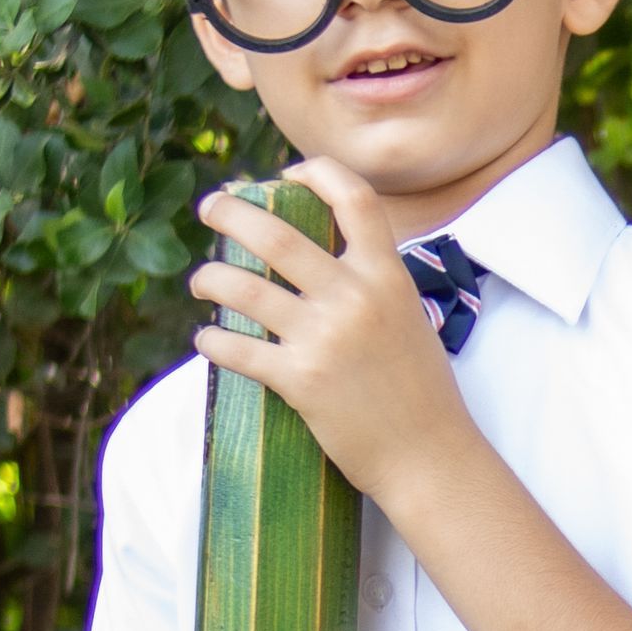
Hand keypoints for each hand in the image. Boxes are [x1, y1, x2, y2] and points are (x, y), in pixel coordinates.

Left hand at [188, 155, 474, 524]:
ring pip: (243, 288)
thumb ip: (374, 287)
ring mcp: (325, 337)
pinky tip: (205, 339)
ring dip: (210, 278)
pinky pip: (237, 350)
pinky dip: (211, 341)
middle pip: (276, 234)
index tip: (285, 175)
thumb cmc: (423, 395)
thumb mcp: (410, 320)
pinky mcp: (300, 380)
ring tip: (202, 281)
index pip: (353, 198)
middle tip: (211, 207)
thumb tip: (329, 266)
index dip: (315, 173)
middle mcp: (354, 297)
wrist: (430, 457)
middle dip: (231, 211)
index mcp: (388, 276)